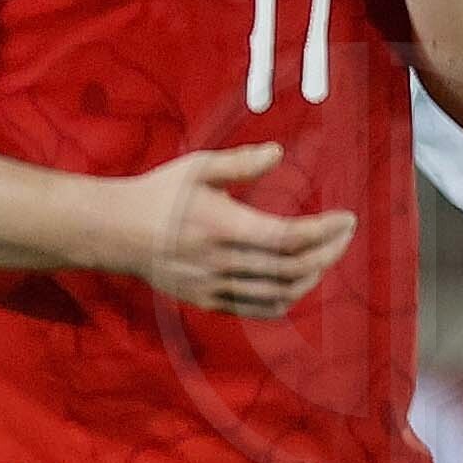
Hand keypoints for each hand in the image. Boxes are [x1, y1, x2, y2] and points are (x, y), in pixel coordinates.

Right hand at [84, 142, 355, 314]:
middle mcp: (222, 262)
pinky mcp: (208, 300)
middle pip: (292, 268)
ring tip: (326, 256)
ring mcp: (214, 286)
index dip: (325, 231)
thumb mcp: (198, 167)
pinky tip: (298, 282)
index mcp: (223, 226)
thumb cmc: (159, 194)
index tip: (346, 219)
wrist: (115, 232)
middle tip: (343, 235)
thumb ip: (241, 162)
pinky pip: (257, 309)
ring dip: (311, 277)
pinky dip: (285, 299)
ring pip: (279, 294)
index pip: (289, 237)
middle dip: (328, 253)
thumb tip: (280, 153)